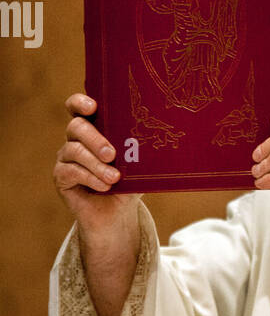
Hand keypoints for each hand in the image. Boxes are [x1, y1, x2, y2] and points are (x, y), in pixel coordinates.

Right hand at [54, 94, 139, 232]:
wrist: (118, 213)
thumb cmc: (129, 182)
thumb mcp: (138, 165)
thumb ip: (141, 151)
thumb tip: (161, 139)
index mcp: (94, 128)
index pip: (78, 107)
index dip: (80, 102)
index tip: (93, 107)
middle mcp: (76, 139)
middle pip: (77, 127)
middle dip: (95, 139)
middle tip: (112, 154)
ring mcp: (66, 157)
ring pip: (74, 150)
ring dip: (96, 165)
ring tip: (114, 178)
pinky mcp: (61, 176)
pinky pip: (70, 171)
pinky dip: (90, 178)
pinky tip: (105, 186)